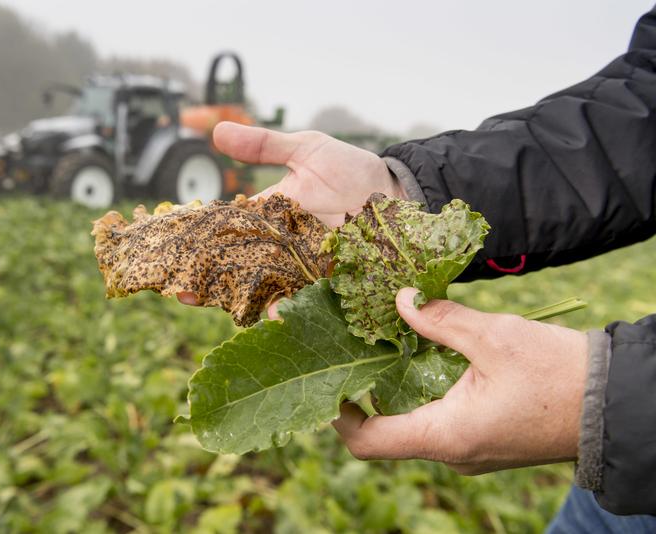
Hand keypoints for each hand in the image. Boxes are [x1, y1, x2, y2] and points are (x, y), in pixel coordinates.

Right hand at [178, 122, 405, 306]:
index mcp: (265, 216)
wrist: (393, 190)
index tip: (170, 249)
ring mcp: (301, 266)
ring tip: (223, 308)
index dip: (197, 242)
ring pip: (264, 289)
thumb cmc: (349, 168)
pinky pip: (304, 299)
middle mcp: (277, 246)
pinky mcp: (326, 280)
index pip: (224, 232)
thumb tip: (216, 131)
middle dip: (208, 282)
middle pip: (236, 268)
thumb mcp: (305, 149)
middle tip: (182, 292)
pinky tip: (276, 315)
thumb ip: (264, 146)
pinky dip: (289, 308)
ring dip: (242, 301)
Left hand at [333, 288, 588, 474]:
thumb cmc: (557, 374)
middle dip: (363, 393)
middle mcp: (449, 452)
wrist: (612, 403)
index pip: (367, 441)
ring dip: (392, 390)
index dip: (337, 414)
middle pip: (383, 432)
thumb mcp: (494, 337)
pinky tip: (418, 357)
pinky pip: (434, 420)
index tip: (327, 379)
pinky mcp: (478, 438)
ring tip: (380, 346)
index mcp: (446, 436)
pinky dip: (418, 393)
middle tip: (350, 351)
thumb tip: (399, 301)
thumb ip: (440, 321)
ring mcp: (465, 450)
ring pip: (409, 424)